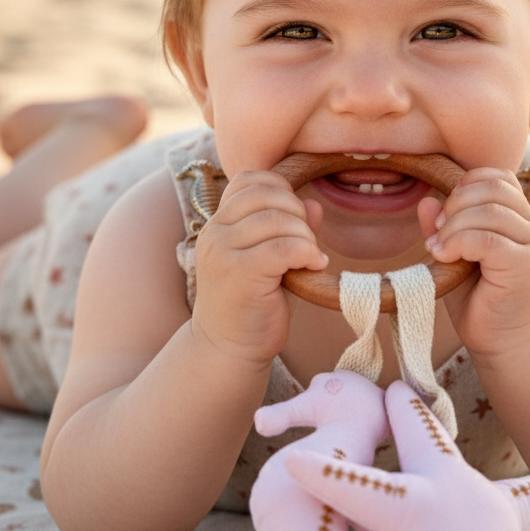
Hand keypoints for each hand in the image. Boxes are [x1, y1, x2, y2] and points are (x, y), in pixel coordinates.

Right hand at [191, 171, 326, 363]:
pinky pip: (283, 247)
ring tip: (310, 258)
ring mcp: (223, 252)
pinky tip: (314, 267)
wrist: (226, 350)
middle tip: (307, 242)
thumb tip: (314, 204)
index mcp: (219, 223)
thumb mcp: (271, 261)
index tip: (297, 218)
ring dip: (305, 236)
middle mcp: (215, 232)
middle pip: (267, 194)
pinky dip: (307, 252)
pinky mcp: (239, 273)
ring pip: (278, 219)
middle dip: (298, 213)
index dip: (282, 188)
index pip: (249, 180)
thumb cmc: (252, 305)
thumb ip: (289, 231)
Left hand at [419, 168, 529, 356]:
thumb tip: (426, 199)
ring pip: (488, 211)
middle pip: (492, 189)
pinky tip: (444, 257)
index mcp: (520, 218)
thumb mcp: (457, 258)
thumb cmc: (482, 302)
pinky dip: (458, 242)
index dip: (466, 185)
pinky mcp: (525, 265)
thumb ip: (445, 228)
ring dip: (453, 226)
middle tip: (437, 232)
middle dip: (455, 204)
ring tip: (438, 249)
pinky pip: (487, 239)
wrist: (508, 345)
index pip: (498, 178)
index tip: (444, 214)